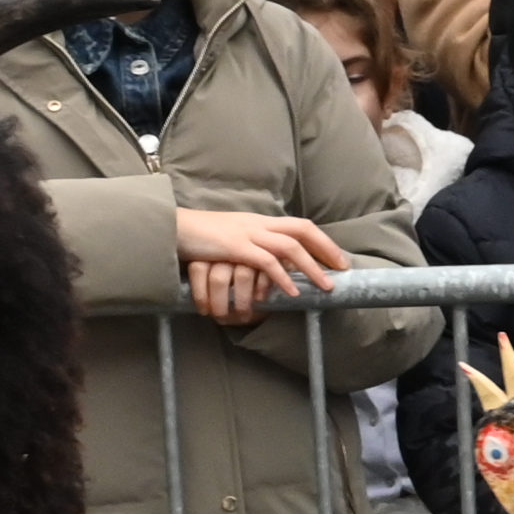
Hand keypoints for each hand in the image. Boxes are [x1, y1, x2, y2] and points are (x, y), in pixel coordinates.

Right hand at [174, 204, 349, 323]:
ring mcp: (246, 233)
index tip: (338, 258)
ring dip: (312, 267)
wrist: (170, 228)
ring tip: (326, 286)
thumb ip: (250, 246)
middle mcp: (257, 223)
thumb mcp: (230, 238)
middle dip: (326, 249)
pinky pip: (265, 262)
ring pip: (289, 247)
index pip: (298, 225)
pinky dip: (282, 277)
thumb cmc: (198, 237)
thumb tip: (269, 264)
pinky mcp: (234, 246)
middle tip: (343, 268)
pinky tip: (293, 292)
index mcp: (258, 221)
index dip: (321, 240)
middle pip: (301, 230)